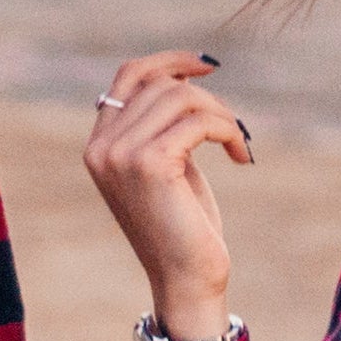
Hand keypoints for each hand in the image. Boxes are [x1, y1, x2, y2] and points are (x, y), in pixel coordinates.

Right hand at [83, 50, 255, 334]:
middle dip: (207, 98)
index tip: (208, 66)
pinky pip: (198, 121)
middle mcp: (101, 147)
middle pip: (160, 83)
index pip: (128, 75)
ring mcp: (120, 154)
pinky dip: (228, 131)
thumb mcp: (169, 165)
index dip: (170, 61)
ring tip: (238, 144)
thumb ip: (162, 124)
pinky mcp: (149, 163)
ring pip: (181, 97)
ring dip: (222, 115)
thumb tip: (184, 74)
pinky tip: (241, 157)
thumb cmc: (184, 227)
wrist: (186, 280)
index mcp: (99, 145)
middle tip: (233, 129)